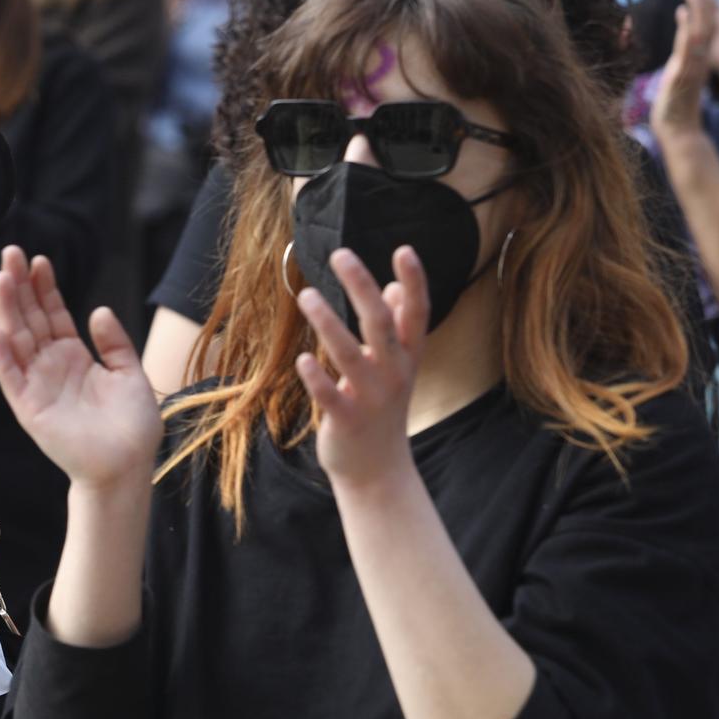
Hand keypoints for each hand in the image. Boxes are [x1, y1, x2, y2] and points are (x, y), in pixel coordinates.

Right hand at [0, 246, 160, 490]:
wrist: (127, 466)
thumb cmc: (132, 427)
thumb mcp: (131, 374)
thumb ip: (114, 342)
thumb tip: (97, 310)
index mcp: (74, 356)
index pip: (52, 313)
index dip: (44, 287)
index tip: (38, 260)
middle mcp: (50, 366)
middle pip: (29, 318)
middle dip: (19, 286)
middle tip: (10, 254)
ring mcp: (37, 385)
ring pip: (15, 340)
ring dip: (6, 310)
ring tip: (2, 279)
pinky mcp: (29, 407)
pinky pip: (10, 377)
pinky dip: (2, 355)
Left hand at [294, 246, 424, 491]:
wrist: (378, 469)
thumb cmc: (383, 408)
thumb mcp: (397, 368)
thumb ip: (396, 330)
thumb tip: (394, 289)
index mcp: (407, 358)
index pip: (417, 314)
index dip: (415, 283)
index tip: (404, 249)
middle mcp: (394, 374)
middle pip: (382, 325)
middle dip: (362, 288)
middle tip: (340, 254)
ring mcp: (370, 398)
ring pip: (349, 355)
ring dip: (328, 324)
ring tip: (306, 295)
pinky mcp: (346, 420)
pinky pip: (330, 396)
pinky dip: (317, 379)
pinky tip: (301, 360)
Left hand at [653, 0, 717, 138]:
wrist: (679, 129)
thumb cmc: (676, 102)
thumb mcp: (680, 70)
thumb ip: (683, 51)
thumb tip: (682, 29)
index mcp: (700, 57)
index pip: (708, 26)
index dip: (706, 5)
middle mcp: (701, 59)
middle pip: (709, 23)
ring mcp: (694, 66)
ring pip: (702, 30)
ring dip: (699, 7)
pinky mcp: (684, 75)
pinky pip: (688, 48)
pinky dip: (686, 28)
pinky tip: (681, 12)